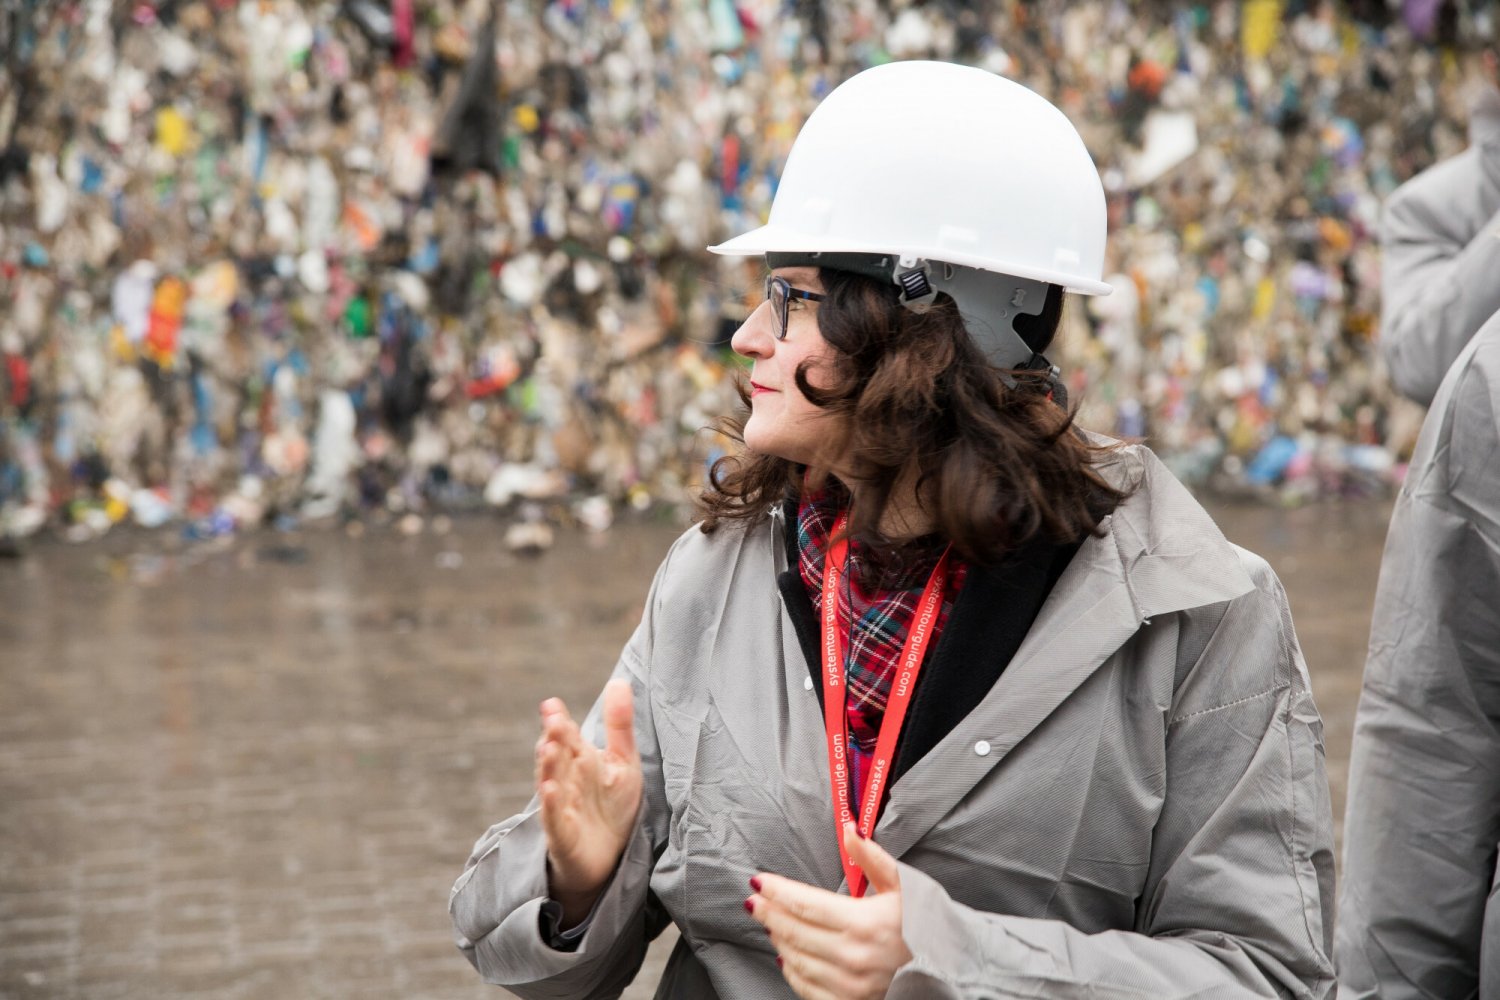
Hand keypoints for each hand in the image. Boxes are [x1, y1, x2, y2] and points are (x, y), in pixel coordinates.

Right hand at [535, 679, 641, 925]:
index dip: (559, 721)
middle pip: (558, 756)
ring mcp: (562, 807)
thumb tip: (619, 681)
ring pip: (551, 783)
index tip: (552, 704)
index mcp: (579, 761)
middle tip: (553, 719)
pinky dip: (551, 804)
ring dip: (548, 766)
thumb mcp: (622, 761)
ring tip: (548, 747)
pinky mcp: (564, 835)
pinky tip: (548, 790)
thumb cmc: (612, 806)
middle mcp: (567, 780)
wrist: (608, 857)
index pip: (567, 736)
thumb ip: (618, 724)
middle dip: (555, 738)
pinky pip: (554, 818)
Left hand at [747, 823, 912, 999]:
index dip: (777, 891)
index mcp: (864, 923)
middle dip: (770, 913)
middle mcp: (853, 957)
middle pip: (794, 930)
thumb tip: (850, 829)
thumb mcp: (904, 886)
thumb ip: (872, 858)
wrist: (950, 970)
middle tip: (756, 901)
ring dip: (779, 939)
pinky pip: (807, 989)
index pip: (805, 903)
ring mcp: (850, 985)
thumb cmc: (927, 925)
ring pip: (796, 959)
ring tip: (772, 924)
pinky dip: (792, 971)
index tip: (759, 881)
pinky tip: (787, 957)